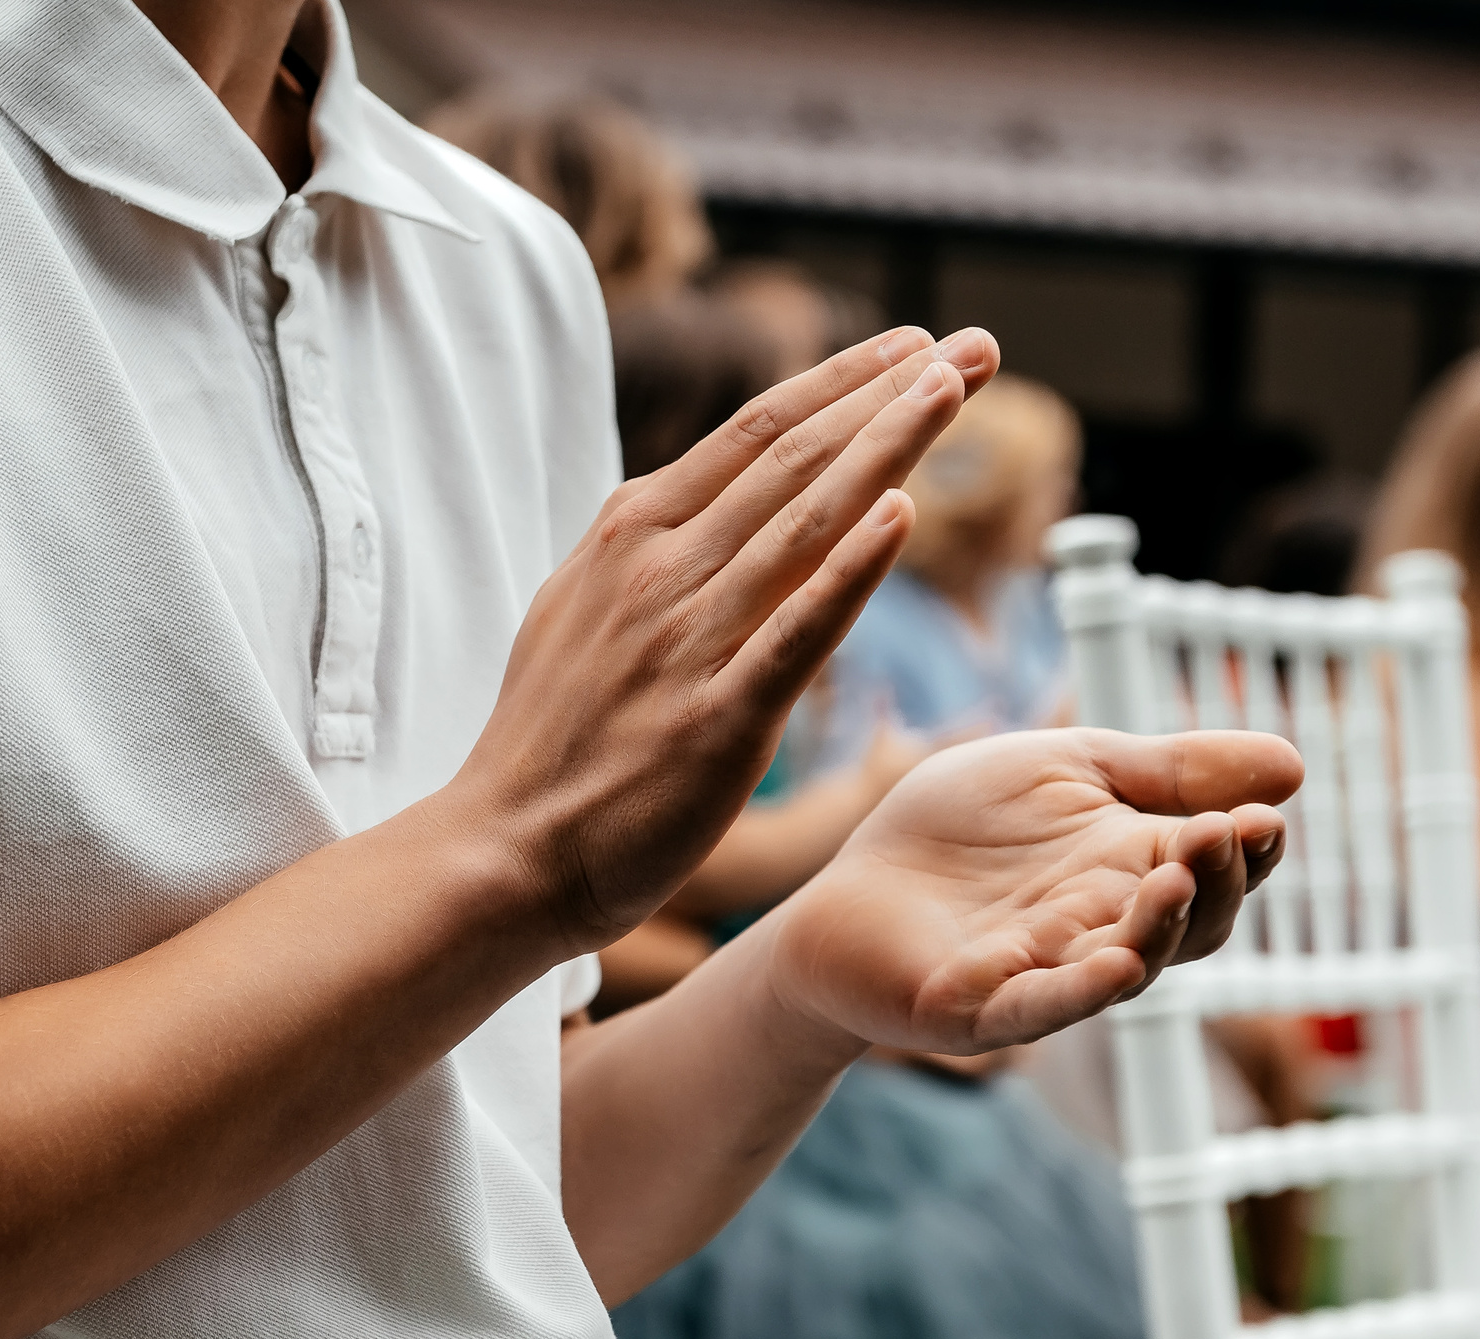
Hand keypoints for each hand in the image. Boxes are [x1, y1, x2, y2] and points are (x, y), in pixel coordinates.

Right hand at [452, 326, 1002, 946]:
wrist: (505, 850)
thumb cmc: (550, 742)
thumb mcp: (582, 610)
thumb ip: (645, 555)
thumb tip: (699, 510)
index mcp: (630, 534)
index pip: (755, 432)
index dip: (843, 381)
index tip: (914, 347)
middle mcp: (661, 569)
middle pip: (796, 457)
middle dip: (893, 393)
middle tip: (974, 346)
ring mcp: (688, 640)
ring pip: (806, 521)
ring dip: (890, 447)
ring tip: (957, 392)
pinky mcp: (717, 719)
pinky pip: (796, 631)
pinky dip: (849, 569)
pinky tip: (901, 517)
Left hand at [766, 728, 1300, 1054]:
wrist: (843, 890)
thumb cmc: (955, 828)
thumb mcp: (1068, 770)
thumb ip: (1167, 770)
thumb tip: (1293, 767)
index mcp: (1130, 871)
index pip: (1214, 870)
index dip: (1246, 851)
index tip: (1267, 814)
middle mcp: (1104, 932)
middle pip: (1190, 926)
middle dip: (1218, 883)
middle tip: (1231, 835)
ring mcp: (1047, 977)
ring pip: (1128, 968)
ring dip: (1161, 926)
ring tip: (1178, 873)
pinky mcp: (980, 1011)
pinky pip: (1043, 1008)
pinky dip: (1085, 989)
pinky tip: (1121, 962)